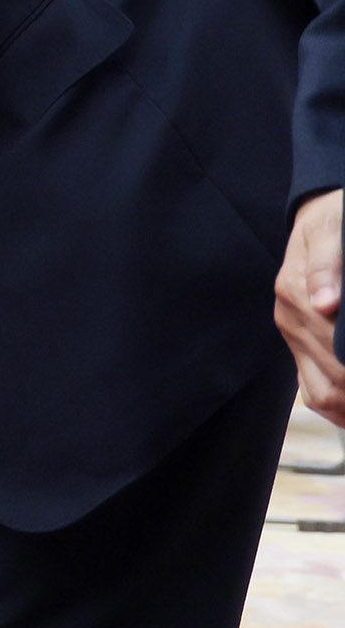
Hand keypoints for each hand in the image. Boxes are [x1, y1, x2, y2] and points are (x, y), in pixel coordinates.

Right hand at [278, 189, 344, 424]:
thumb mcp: (334, 230)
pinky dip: (337, 409)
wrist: (318, 218)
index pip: (337, 348)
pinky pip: (311, 389)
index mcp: (296, 292)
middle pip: (335, 378)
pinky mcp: (298, 344)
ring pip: (322, 393)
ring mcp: (293, 335)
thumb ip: (328, 265)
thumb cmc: (335, 221)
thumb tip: (324, 304)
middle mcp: (290, 319)